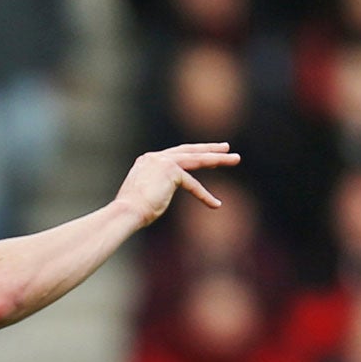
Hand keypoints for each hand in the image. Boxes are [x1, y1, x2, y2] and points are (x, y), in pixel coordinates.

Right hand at [113, 143, 239, 228]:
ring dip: (218, 159)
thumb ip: (157, 188)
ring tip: (235, 159)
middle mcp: (154, 157)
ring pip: (196, 159)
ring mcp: (162, 161)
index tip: (204, 156)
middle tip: (226, 148)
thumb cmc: (131, 212)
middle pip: (188, 151)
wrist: (125, 213)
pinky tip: (215, 204)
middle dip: (208, 149)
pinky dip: (204, 195)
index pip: (174, 156)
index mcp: (146, 161)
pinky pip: (192, 184)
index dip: (191, 156)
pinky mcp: (171, 170)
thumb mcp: (145, 195)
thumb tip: (161, 195)